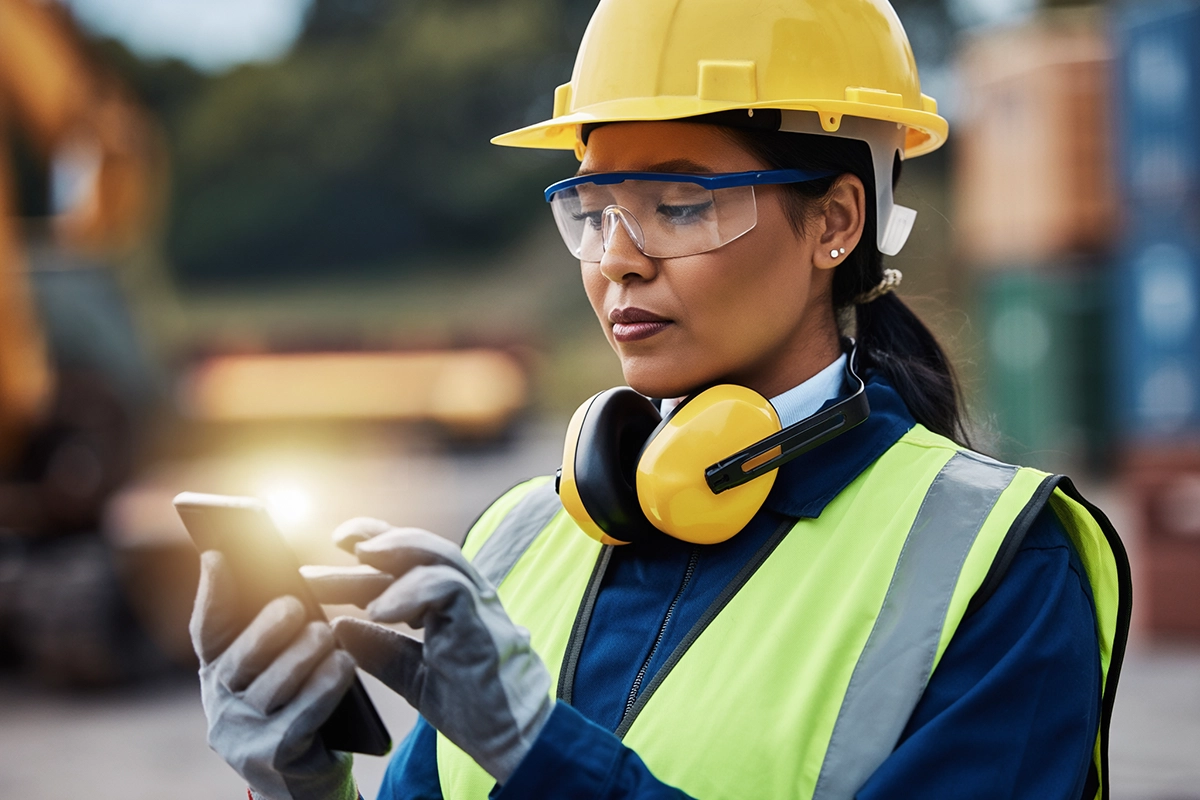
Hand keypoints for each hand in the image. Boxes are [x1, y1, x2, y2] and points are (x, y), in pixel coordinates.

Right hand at [190, 550, 358, 799]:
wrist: (306, 784)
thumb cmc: (298, 707)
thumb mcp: (279, 668)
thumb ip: (273, 630)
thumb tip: (285, 575)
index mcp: (218, 672)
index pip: (207, 630)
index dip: (212, 592)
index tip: (220, 553)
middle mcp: (220, 703)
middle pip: (239, 659)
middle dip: (267, 629)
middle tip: (296, 604)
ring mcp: (241, 734)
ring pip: (272, 688)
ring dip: (302, 656)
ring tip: (325, 633)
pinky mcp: (271, 758)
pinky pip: (300, 716)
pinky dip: (324, 687)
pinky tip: (344, 665)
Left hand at [304, 519, 552, 783]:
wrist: (515, 740)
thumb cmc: (475, 710)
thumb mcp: (413, 677)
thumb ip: (379, 651)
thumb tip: (338, 628)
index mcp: (450, 606)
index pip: (412, 563)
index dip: (378, 547)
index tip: (340, 544)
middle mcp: (466, 596)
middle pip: (422, 550)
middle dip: (379, 539)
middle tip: (340, 538)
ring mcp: (478, 605)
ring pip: (439, 555)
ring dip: (396, 551)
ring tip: (360, 558)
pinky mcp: (483, 621)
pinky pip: (448, 587)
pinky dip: (411, 590)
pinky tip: (379, 610)